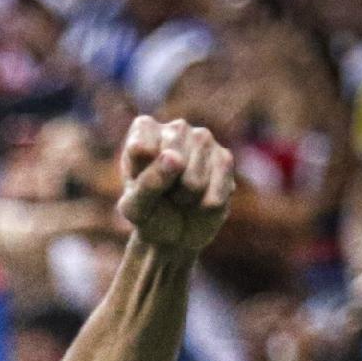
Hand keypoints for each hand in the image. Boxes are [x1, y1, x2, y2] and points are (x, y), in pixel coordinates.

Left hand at [115, 116, 234, 257]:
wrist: (176, 233)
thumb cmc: (149, 214)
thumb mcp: (136, 207)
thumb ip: (147, 183)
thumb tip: (173, 157)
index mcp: (144, 131)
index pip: (139, 147)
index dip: (141, 173)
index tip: (138, 179)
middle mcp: (176, 128)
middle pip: (171, 161)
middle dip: (167, 189)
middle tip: (164, 193)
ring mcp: (203, 139)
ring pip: (194, 180)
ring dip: (186, 198)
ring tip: (181, 196)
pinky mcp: (225, 157)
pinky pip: (216, 189)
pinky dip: (206, 205)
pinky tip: (201, 200)